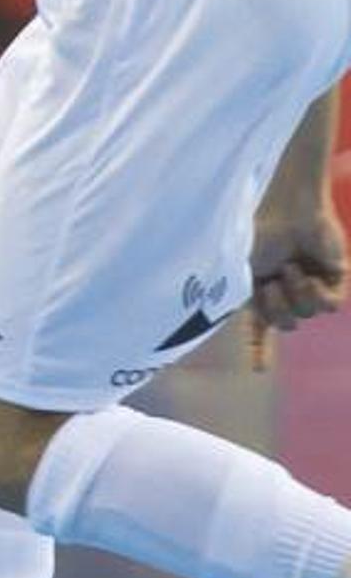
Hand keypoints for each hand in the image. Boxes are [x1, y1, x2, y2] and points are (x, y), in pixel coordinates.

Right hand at [247, 205, 347, 370]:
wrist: (288, 208)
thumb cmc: (257, 232)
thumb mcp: (239, 270)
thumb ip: (241, 298)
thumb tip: (251, 324)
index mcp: (260, 286)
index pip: (260, 324)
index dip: (260, 348)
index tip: (260, 369)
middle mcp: (287, 288)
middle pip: (287, 323)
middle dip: (276, 310)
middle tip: (269, 285)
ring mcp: (312, 282)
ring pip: (308, 314)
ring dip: (296, 295)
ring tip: (291, 269)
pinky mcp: (337, 277)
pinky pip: (331, 305)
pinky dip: (317, 292)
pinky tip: (308, 274)